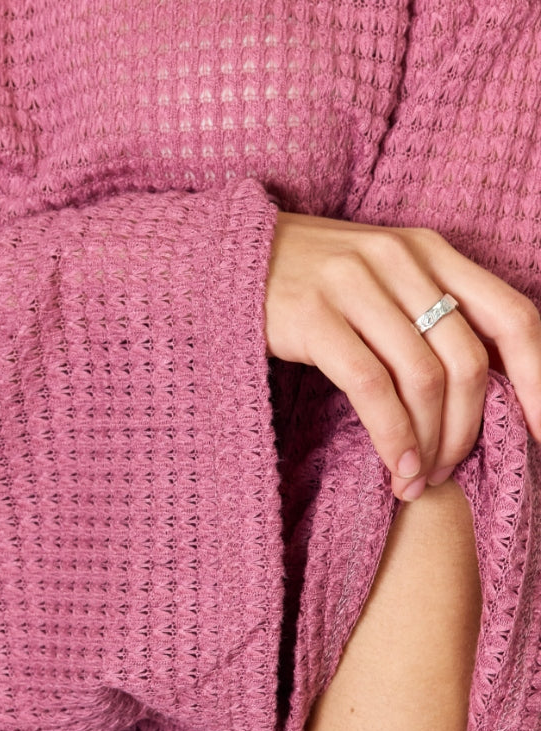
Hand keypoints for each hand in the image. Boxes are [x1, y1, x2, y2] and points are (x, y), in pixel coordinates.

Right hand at [263, 211, 540, 499]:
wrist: (220, 258)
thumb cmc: (306, 283)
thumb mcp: (378, 279)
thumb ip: (427, 313)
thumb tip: (479, 387)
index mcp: (431, 251)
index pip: (513, 317)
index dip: (539, 381)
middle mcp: (401, 260)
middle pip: (466, 361)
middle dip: (466, 430)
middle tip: (445, 471)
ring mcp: (356, 283)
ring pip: (423, 378)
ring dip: (427, 443)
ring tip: (413, 479)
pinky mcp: (314, 315)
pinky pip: (372, 387)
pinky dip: (391, 437)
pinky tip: (391, 467)